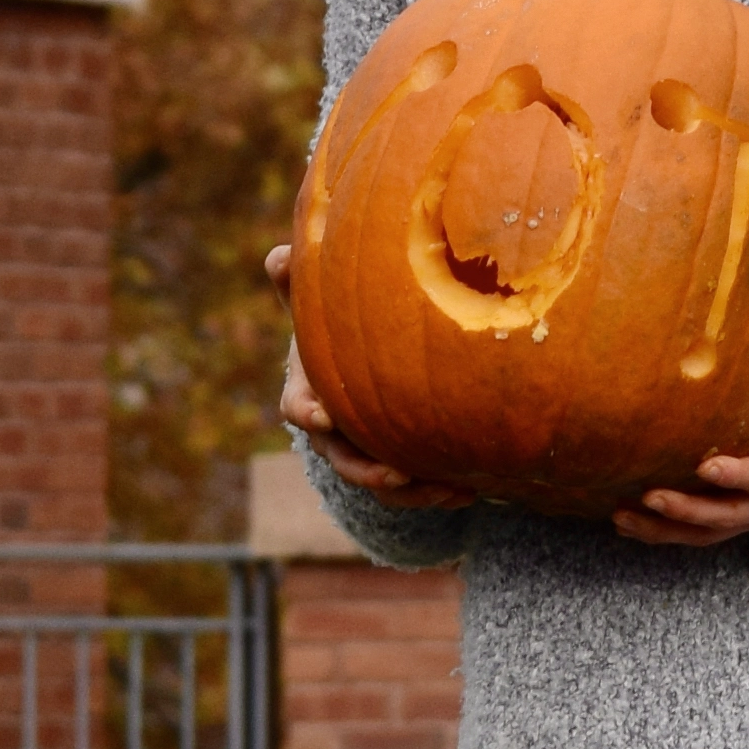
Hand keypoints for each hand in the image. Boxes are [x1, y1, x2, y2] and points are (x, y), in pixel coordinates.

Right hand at [262, 240, 463, 508]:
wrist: (359, 364)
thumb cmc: (334, 328)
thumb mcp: (314, 304)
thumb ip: (298, 280)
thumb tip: (279, 254)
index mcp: (308, 391)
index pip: (297, 407)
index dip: (307, 412)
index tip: (323, 415)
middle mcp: (331, 431)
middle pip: (340, 460)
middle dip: (367, 470)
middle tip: (395, 473)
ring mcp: (360, 454)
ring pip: (379, 484)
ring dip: (412, 490)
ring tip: (450, 488)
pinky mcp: (391, 469)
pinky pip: (408, 492)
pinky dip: (436, 493)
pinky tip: (469, 490)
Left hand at [617, 360, 748, 547]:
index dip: (741, 476)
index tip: (705, 467)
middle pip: (731, 515)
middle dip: (689, 510)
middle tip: (650, 495)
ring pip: (709, 532)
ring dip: (666, 529)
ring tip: (623, 517)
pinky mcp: (737, 515)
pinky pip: (699, 531)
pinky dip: (663, 531)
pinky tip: (628, 522)